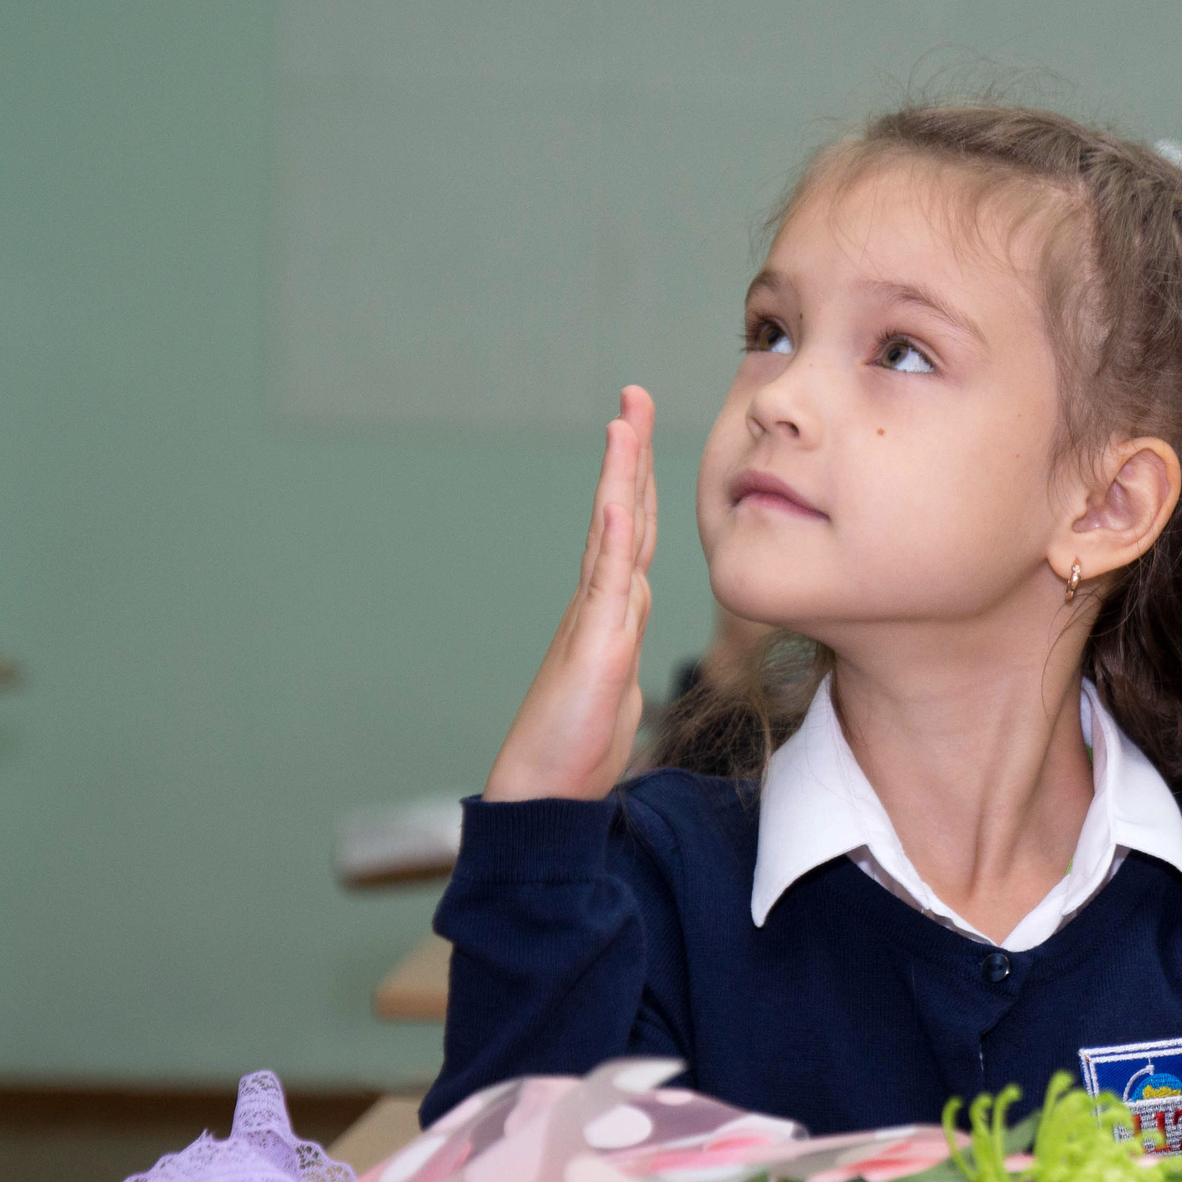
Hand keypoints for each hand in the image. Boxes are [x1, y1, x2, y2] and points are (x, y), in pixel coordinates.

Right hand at [485, 388, 658, 801]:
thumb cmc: (577, 741)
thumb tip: (630, 608)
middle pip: (621, 511)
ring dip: (620, 476)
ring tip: (623, 422)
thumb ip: (622, 635)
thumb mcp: (618, 678)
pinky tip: (614, 500)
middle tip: (630, 393)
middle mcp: (601, 601)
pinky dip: (611, 539)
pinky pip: (606, 584)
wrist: (543, 789)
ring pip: (613, 534)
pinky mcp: (595, 647)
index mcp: (612, 605)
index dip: (638, 474)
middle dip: (630, 451)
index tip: (637, 423)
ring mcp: (595, 619)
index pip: (630, 525)